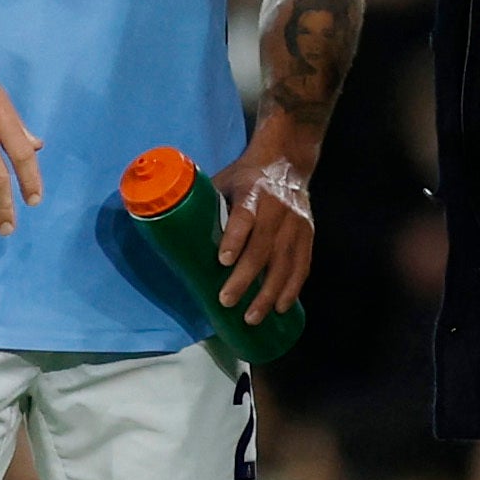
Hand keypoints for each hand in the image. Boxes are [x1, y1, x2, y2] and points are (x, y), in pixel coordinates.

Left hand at [212, 138, 314, 324]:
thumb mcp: (223, 181)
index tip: (222, 262)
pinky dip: (292, 289)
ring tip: (252, 317)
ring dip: (269, 293)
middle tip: (227, 301)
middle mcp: (277, 208)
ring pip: (285, 262)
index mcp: (251, 191)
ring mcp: (296, 223)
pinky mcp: (307, 234)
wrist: (286, 161)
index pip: (244, 216)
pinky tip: (281, 308)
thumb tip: (172, 234)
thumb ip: (206, 206)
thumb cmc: (245, 176)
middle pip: (263, 248)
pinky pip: (302, 265)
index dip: (235, 239)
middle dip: (245, 278)